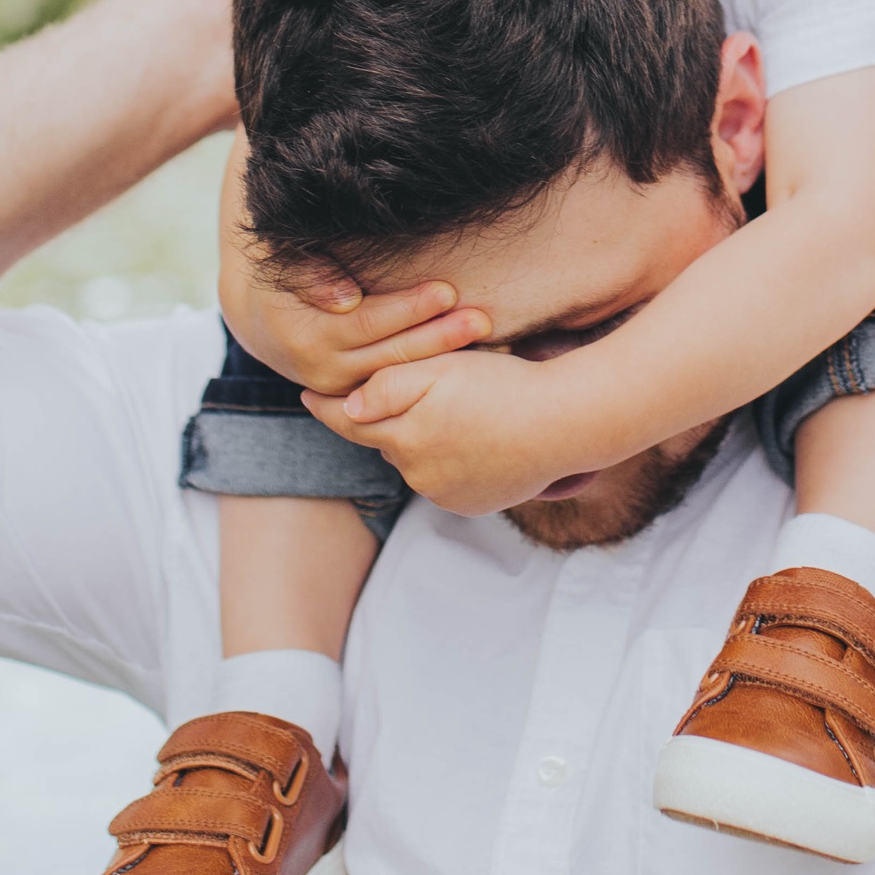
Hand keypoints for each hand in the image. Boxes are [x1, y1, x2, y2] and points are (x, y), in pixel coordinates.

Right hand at [216, 132, 487, 396]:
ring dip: (443, 357)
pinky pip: (400, 385)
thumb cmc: (284, 277)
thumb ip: (311, 275)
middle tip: (481, 318)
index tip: (447, 291)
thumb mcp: (287, 266)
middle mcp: (325, 372)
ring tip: (488, 338)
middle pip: (392, 353)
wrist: (266, 322)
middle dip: (439, 337)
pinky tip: (472, 359)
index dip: (409, 308)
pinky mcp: (359, 397)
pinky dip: (433, 372)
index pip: (369, 322)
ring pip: (399, 375)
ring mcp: (344, 391)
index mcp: (308, 337)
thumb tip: (346, 299)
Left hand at [314, 347, 587, 517]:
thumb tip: (347, 407)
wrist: (565, 422)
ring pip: (416, 462)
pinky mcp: (473, 504)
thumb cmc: (504, 386)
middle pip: (386, 442)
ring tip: (452, 413)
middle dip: (386, 420)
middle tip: (405, 392)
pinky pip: (446, 481)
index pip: (350, 423)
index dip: (328, 407)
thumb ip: (388, 385)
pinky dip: (449, 463)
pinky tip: (472, 440)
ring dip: (421, 441)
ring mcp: (446, 495)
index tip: (308, 396)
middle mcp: (419, 474)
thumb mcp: (441, 369)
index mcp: (404, 437)